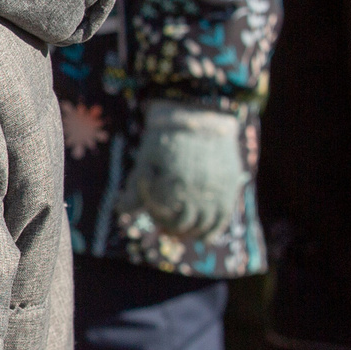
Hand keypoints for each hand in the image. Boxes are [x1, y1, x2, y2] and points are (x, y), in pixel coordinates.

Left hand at [123, 101, 245, 241]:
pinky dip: (213, 230)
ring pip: (204, 225)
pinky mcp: (230, 186)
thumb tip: (120, 211)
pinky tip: (203, 235)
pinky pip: (223, 218)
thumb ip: (135, 188)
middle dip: (170, 226)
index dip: (154, 214)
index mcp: (172, 183)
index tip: (151, 209)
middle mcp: (197, 189)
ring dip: (191, 232)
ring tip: (182, 230)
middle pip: (182, 224)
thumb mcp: (146, 159)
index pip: (161, 214)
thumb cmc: (165, 136)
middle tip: (165, 224)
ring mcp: (216, 189)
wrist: (199, 113)